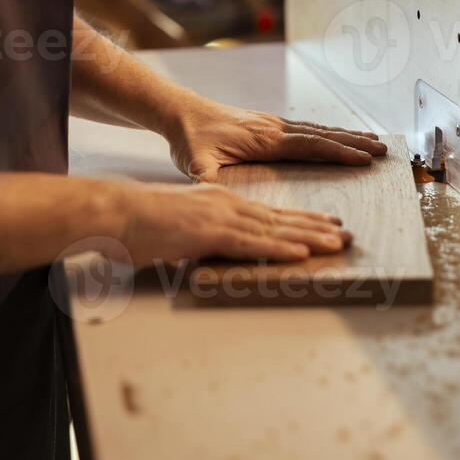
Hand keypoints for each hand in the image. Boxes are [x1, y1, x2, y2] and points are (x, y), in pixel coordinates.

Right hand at [109, 181, 352, 264]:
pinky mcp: (210, 232)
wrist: (115, 212)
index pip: (268, 213)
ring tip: (338, 243)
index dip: (299, 220)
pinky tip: (303, 253)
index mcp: (219, 202)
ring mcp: (220, 217)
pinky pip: (253, 243)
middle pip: (280, 218)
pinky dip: (280, 248)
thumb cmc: (137, 225)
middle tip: (344, 235)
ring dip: (309, 237)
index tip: (324, 225)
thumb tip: (202, 256)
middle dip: (315, 228)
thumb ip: (195, 241)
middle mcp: (226, 205)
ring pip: (275, 229)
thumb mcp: (176, 232)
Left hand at [163, 95, 386, 182]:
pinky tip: (340, 136)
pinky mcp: (270, 125)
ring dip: (347, 136)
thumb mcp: (195, 164)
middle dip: (354, 143)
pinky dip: (329, 133)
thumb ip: (210, 179)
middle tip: (383, 150)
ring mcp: (274, 124)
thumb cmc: (189, 139)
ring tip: (374, 142)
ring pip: (318, 130)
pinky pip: (307, 129)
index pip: (309, 145)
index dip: (338, 152)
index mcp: (264, 139)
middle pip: (322, 134)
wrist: (182, 112)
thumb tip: (219, 195)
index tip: (363, 159)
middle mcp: (274, 128)